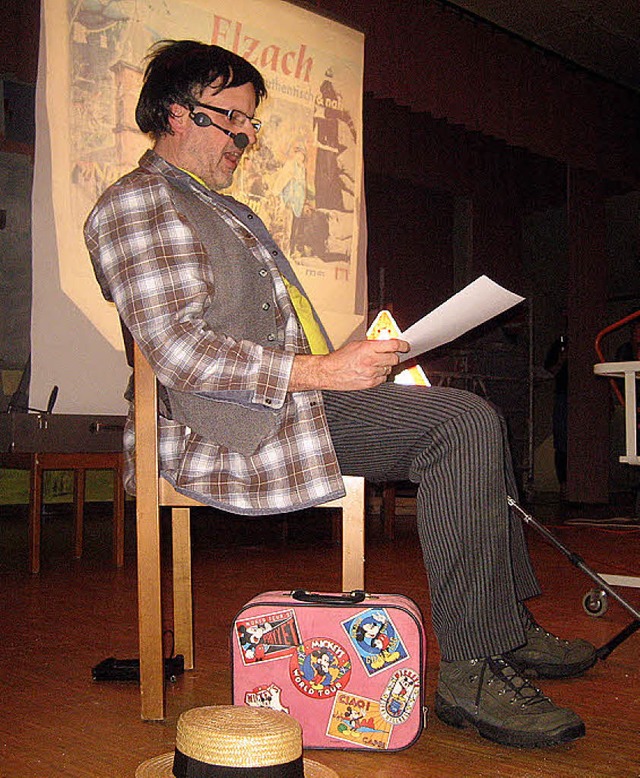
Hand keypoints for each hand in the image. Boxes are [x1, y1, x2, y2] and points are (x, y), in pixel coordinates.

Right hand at [289, 338, 409, 391]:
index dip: (403, 345)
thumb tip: (387, 343)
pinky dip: (380, 375)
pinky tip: (371, 372)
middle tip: (388, 355)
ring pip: (389, 369)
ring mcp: (371, 373)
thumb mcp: (356, 345)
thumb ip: (373, 344)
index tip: (406, 346)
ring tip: (373, 364)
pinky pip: (383, 379)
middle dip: (393, 356)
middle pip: (394, 358)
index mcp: (368, 348)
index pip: (393, 345)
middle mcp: (371, 361)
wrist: (329, 372)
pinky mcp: (370, 383)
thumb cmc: (340, 358)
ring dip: (385, 366)